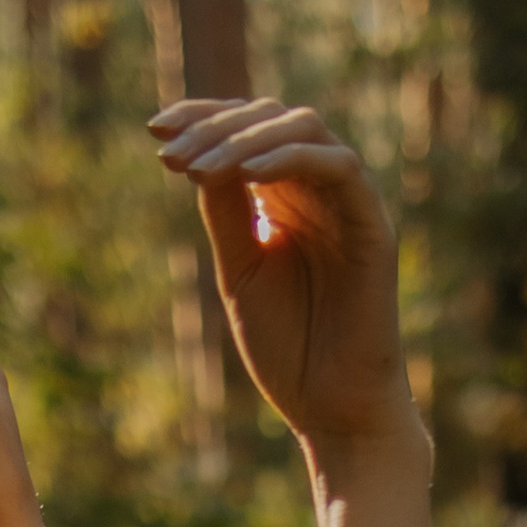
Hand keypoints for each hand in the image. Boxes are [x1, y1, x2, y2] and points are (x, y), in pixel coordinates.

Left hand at [148, 100, 423, 462]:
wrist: (331, 408)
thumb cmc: (288, 348)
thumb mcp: (239, 270)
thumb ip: (224, 212)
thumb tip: (196, 153)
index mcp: (283, 199)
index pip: (246, 130)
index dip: (202, 117)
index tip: (154, 130)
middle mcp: (316, 190)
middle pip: (271, 118)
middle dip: (215, 126)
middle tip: (170, 153)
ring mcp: (347, 203)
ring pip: (303, 129)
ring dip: (245, 138)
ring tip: (199, 167)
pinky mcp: (373, 225)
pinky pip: (340, 166)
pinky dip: (291, 158)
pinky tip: (247, 176)